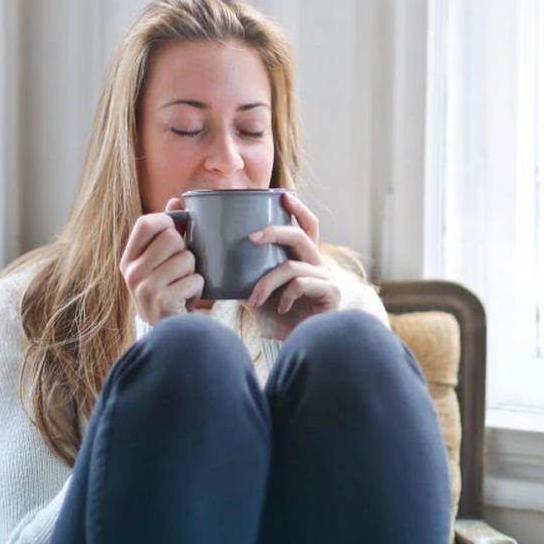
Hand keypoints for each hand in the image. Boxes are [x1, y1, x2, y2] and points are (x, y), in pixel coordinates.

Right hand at [119, 197, 204, 324]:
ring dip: (194, 271)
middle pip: (172, 238)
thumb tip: (176, 200)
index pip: (146, 223)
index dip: (167, 221)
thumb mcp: (160, 261)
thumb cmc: (167, 290)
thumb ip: (167, 230)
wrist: (169, 332)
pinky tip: (187, 299)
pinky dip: (198, 288)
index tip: (176, 230)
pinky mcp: (163, 302)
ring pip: (187, 258)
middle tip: (181, 268)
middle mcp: (132, 273)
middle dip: (186, 251)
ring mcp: (145, 289)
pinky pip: (195, 279)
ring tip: (183, 285)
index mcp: (128, 259)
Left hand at [244, 192, 340, 339]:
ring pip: (292, 266)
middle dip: (274, 232)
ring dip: (267, 282)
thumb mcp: (255, 292)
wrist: (294, 347)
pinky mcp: (331, 294)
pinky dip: (285, 295)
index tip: (283, 195)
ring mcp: (326, 278)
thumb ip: (244, 274)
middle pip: (300, 235)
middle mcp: (318, 264)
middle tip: (251, 239)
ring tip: (253, 299)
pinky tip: (280, 307)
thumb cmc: (276, 319)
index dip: (298, 209)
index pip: (307, 226)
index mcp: (303, 259)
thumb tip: (212, 259)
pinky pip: (301, 283)